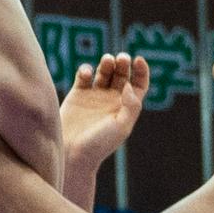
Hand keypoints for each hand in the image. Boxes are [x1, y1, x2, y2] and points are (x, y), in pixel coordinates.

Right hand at [61, 52, 147, 176]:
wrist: (72, 153)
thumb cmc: (99, 144)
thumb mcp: (122, 127)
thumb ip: (131, 105)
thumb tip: (130, 84)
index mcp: (126, 107)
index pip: (139, 84)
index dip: (141, 70)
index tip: (138, 60)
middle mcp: (111, 100)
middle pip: (122, 74)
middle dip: (123, 63)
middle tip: (121, 58)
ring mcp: (94, 96)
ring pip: (104, 72)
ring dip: (107, 63)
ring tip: (107, 60)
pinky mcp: (77, 95)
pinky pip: (84, 76)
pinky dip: (86, 70)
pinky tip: (87, 73)